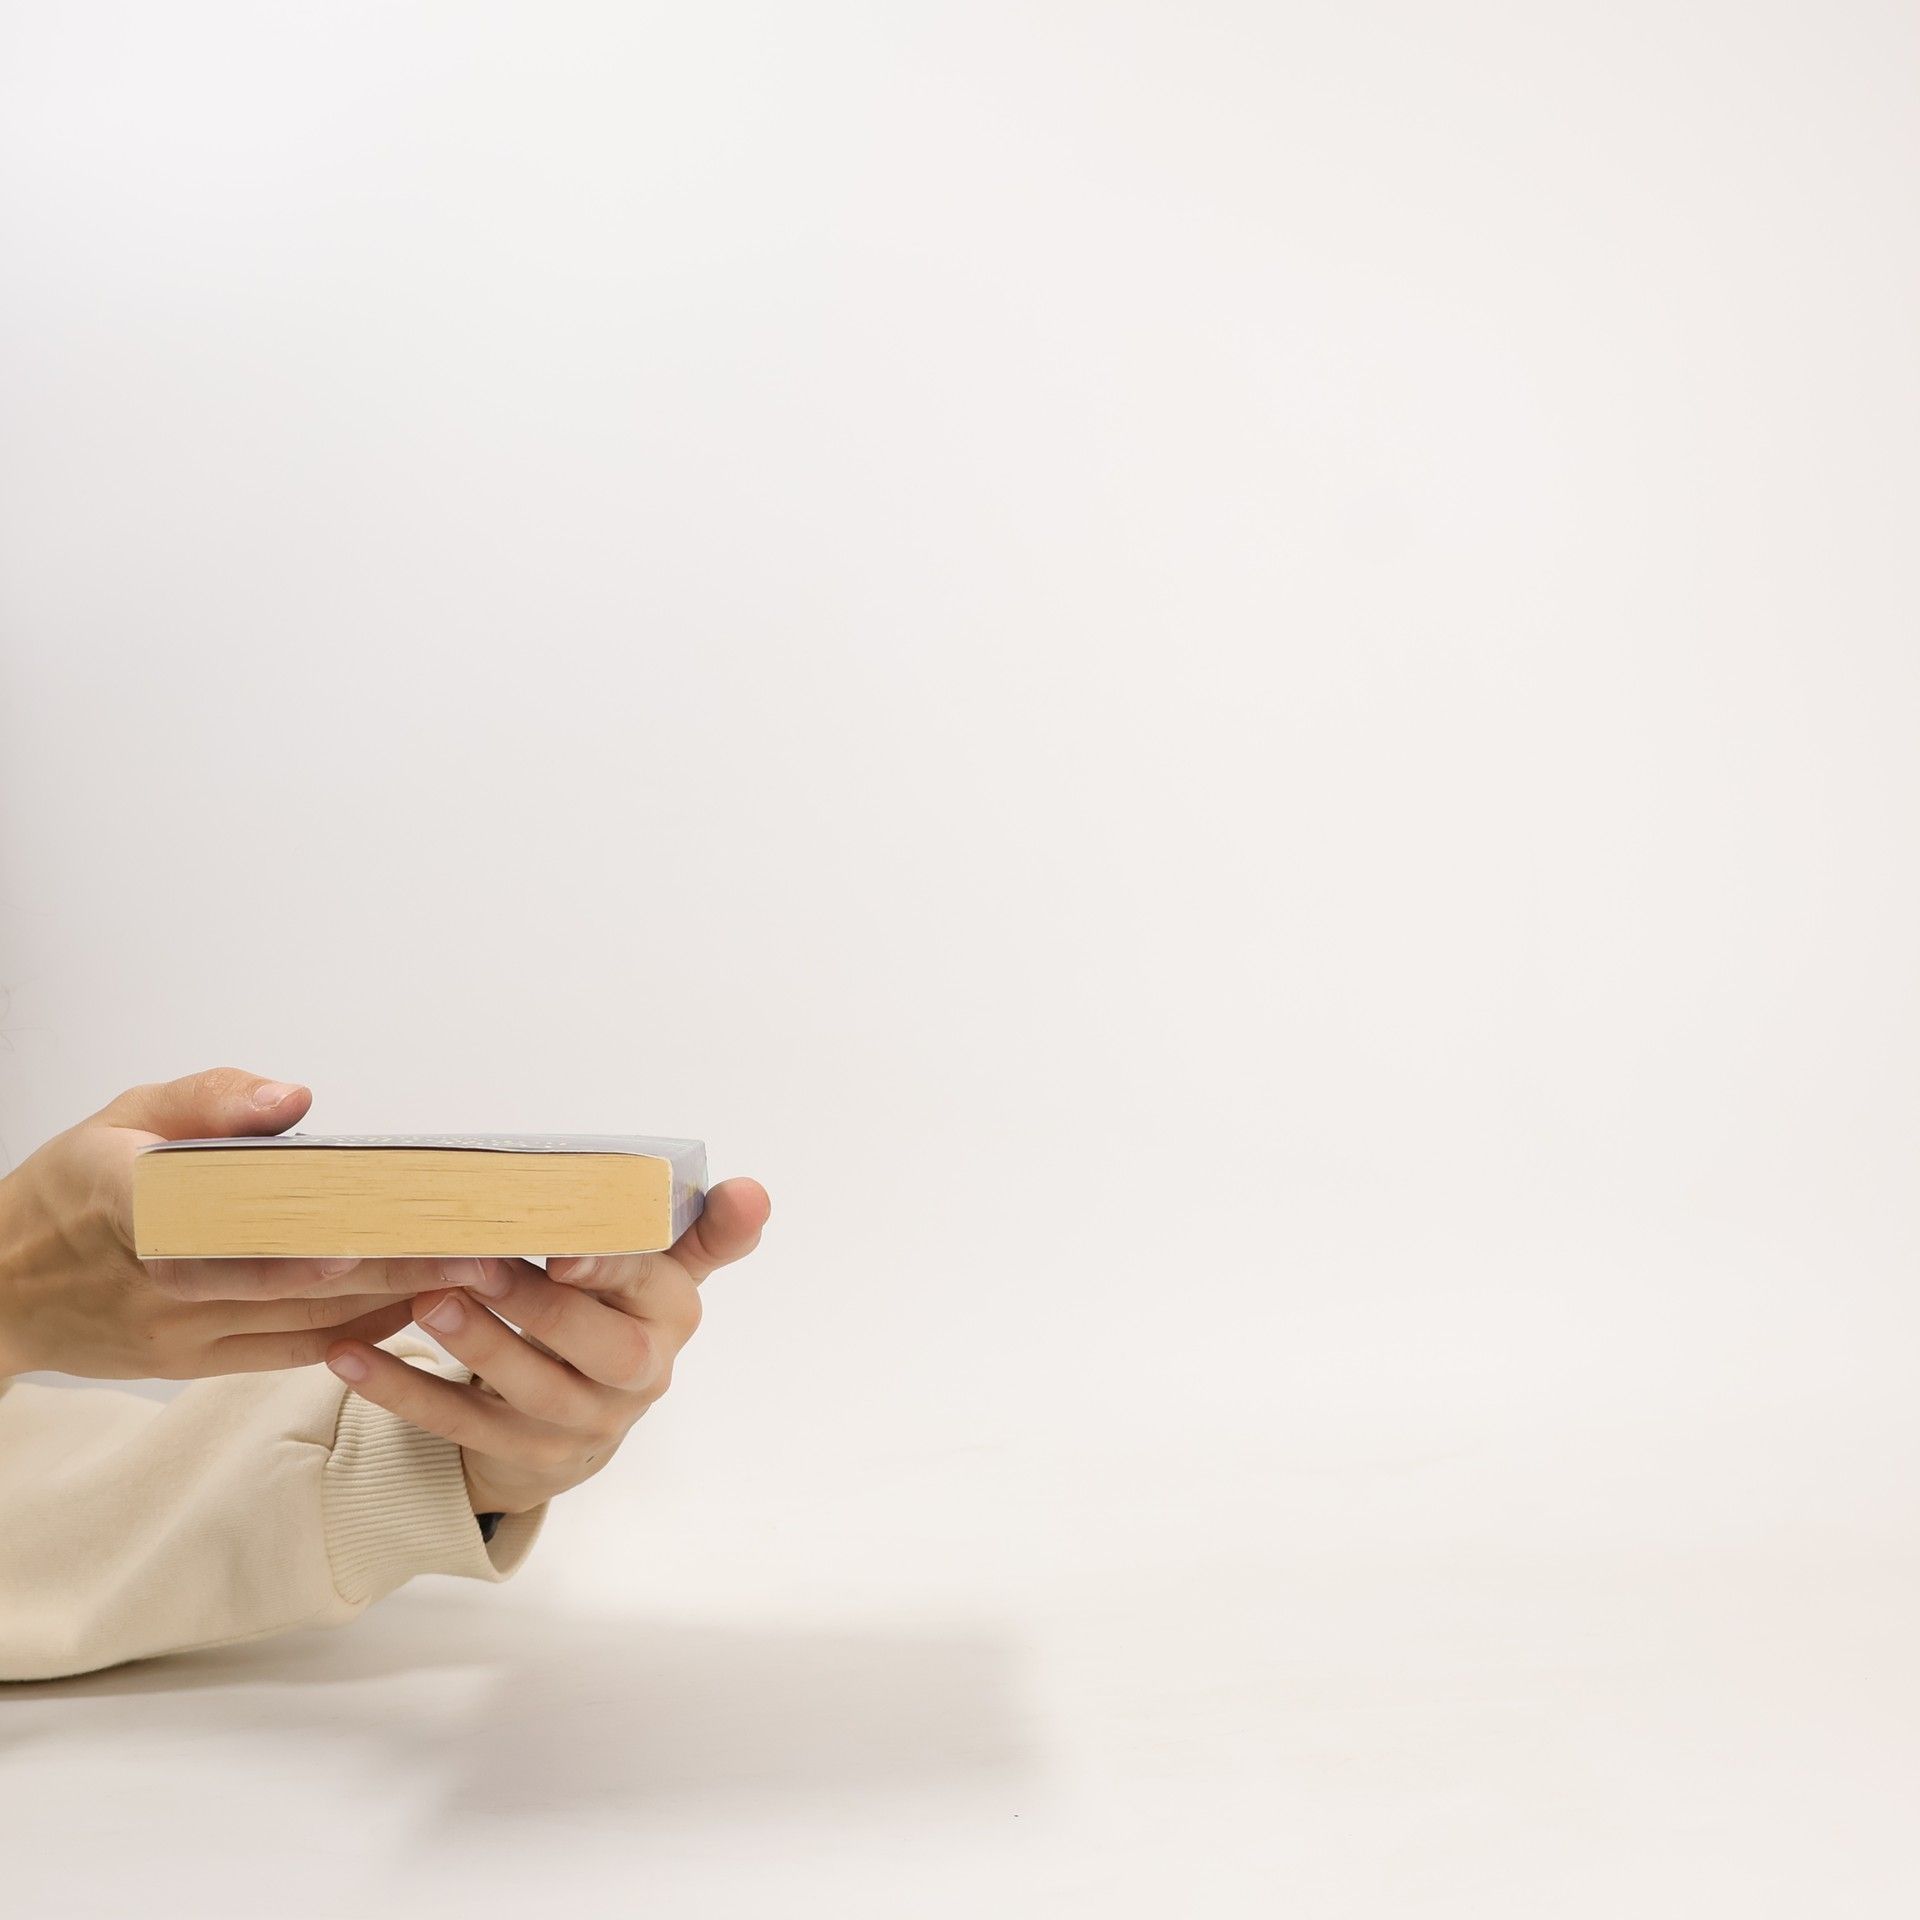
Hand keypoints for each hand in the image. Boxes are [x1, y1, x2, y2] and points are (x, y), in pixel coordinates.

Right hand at [0, 1067, 439, 1380]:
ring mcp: (173, 1329)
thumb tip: (295, 1097)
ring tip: (469, 1276)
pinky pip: (285, 1352)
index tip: (377, 1226)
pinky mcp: (188, 1363)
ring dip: (388, 1299)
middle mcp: (155, 1276)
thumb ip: (209, 1101)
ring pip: (300, 1320)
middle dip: (391, 1263)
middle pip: (289, 1276)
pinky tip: (412, 1308)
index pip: (219, 1216)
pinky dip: (352, 1333)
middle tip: (477, 1249)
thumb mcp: (123, 1114)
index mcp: (128, 1199)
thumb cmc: (70, 1188)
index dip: (301, 1231)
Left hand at [323, 1177, 771, 1512]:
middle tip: (474, 1262)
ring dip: (474, 1345)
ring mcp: (583, 1423)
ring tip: (424, 1298)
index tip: (567, 1245)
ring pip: (528, 1390)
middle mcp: (639, 1373)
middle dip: (536, 1305)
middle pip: (598, 1346)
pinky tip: (353, 1355)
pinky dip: (402, 1391)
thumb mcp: (662, 1267)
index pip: (652, 1282)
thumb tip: (754, 1192)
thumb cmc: (617, 1308)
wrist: (588, 1413)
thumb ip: (701, 1225)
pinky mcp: (525, 1457)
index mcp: (672, 1312)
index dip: (613, 1266)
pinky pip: (459, 1427)